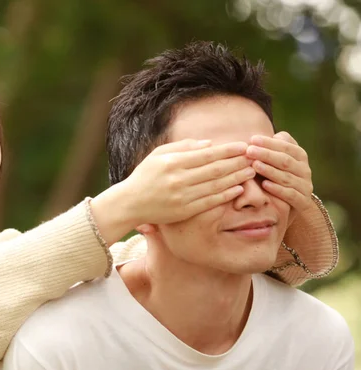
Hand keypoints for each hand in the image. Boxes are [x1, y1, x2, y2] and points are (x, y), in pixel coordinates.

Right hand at [122, 138, 253, 225]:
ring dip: (236, 178)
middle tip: (254, 157)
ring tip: (250, 172)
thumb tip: (209, 144)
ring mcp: (182, 196)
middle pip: (215, 169)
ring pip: (215, 185)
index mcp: (172, 162)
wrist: (130, 202)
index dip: (228, 150)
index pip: (207, 154)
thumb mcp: (158, 155)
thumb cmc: (145, 175)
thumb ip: (183, 147)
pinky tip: (238, 189)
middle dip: (237, 162)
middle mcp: (178, 179)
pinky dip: (226, 195)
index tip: (243, 146)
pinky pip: (210, 202)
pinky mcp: (184, 211)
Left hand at [247, 132, 313, 212]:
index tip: (252, 139)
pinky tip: (265, 185)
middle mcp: (305, 170)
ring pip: (287, 177)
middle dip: (266, 154)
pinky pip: (290, 195)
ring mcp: (305, 186)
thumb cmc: (280, 175)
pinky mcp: (303, 201)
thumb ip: (277, 146)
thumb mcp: (279, 159)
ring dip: (269, 171)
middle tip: (249, 151)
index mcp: (300, 156)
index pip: (286, 147)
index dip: (269, 143)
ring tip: (254, 165)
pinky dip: (278, 189)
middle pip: (285, 161)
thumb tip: (273, 136)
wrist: (294, 204)